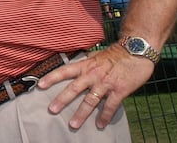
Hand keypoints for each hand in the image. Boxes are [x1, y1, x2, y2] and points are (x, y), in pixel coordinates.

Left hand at [37, 45, 153, 128]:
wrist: (136, 52)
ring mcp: (106, 83)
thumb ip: (84, 66)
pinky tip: (99, 125)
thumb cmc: (115, 55)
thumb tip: (72, 71)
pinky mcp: (119, 90)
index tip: (40, 85)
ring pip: (90, 101)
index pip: (64, 71)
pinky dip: (104, 116)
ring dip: (81, 114)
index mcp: (85, 66)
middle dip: (62, 100)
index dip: (51, 78)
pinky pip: (110, 106)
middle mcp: (92, 75)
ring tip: (73, 124)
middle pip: (74, 88)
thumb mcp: (95, 57)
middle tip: (52, 110)